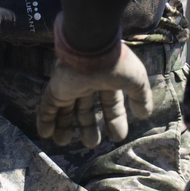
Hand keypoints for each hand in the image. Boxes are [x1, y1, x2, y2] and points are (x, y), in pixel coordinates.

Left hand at [36, 46, 152, 147]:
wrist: (93, 45)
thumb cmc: (116, 62)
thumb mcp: (136, 80)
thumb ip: (140, 97)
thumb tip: (145, 114)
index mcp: (108, 80)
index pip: (110, 104)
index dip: (114, 120)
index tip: (117, 137)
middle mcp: (88, 83)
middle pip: (85, 109)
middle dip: (87, 127)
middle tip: (90, 145)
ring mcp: (71, 85)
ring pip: (65, 109)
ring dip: (63, 126)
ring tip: (62, 143)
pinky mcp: (56, 87)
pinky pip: (47, 105)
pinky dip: (45, 119)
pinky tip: (45, 134)